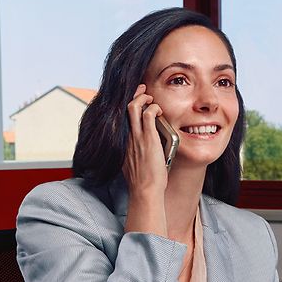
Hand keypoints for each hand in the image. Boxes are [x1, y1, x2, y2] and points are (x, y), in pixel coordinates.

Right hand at [123, 84, 168, 236]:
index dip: (128, 106)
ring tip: (151, 98)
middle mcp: (127, 137)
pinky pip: (148, 115)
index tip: (135, 101)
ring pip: (133, 107)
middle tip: (142, 91)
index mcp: (124, 143)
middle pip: (125, 108)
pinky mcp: (148, 138)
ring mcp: (136, 137)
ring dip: (143, 98)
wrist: (145, 191)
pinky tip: (159, 110)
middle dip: (134, 95)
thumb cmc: (143, 183)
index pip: (122, 118)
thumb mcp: (134, 165)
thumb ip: (136, 154)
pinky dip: (153, 108)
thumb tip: (144, 150)